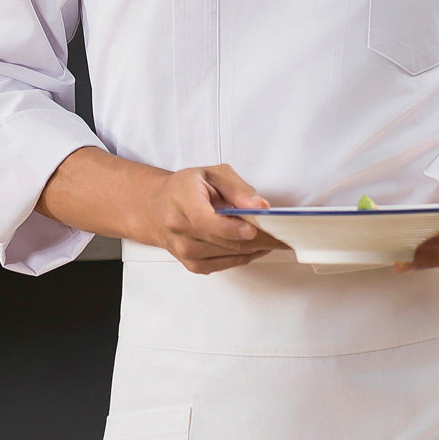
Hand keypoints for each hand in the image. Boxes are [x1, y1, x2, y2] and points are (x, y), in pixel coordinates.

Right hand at [144, 163, 289, 274]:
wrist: (158, 208)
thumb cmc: (187, 188)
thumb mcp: (213, 174)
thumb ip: (238, 189)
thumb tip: (260, 207)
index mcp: (182, 200)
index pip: (205, 221)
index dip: (231, 228)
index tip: (253, 228)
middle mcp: (179, 229)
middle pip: (222, 242)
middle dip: (255, 239)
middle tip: (280, 234)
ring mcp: (184, 251)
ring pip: (227, 256)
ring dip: (253, 249)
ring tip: (274, 238)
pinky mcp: (192, 265)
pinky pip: (224, 265)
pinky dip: (243, 257)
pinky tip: (256, 247)